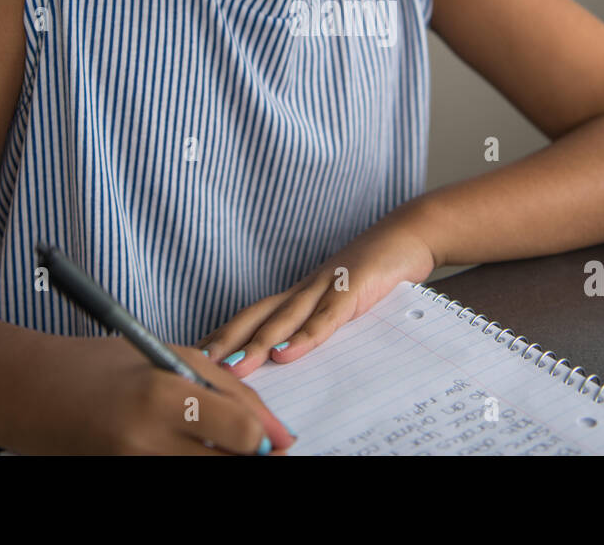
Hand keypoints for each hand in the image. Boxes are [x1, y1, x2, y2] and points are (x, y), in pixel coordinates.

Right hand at [0, 335, 296, 454]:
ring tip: (203, 441)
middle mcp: (147, 441)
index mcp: (164, 395)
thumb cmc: (103, 365)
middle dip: (247, 457)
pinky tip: (182, 451)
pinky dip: (189, 467)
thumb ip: (230, 390)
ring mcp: (131, 468)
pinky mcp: (119, 482)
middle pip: (230, 467)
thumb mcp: (172, 357)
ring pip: (204, 478)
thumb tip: (277, 433)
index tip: (274, 439)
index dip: (266, 438)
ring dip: (217, 462)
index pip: (243, 435)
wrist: (29, 393)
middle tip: (246, 447)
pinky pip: (175, 483)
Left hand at [197, 205, 437, 377]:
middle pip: (256, 316)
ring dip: (257, 343)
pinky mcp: (356, 285)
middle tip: (194, 366)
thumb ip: (321, 327)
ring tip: (231, 368)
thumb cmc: (376, 274)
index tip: (192, 359)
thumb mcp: (344, 305)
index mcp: (299, 296)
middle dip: (225, 342)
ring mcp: (329, 284)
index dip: (222, 338)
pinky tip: (287, 354)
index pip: (252, 319)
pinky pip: (328, 315)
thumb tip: (294, 361)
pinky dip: (306, 336)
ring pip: (286, 316)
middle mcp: (305, 288)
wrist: (411, 234)